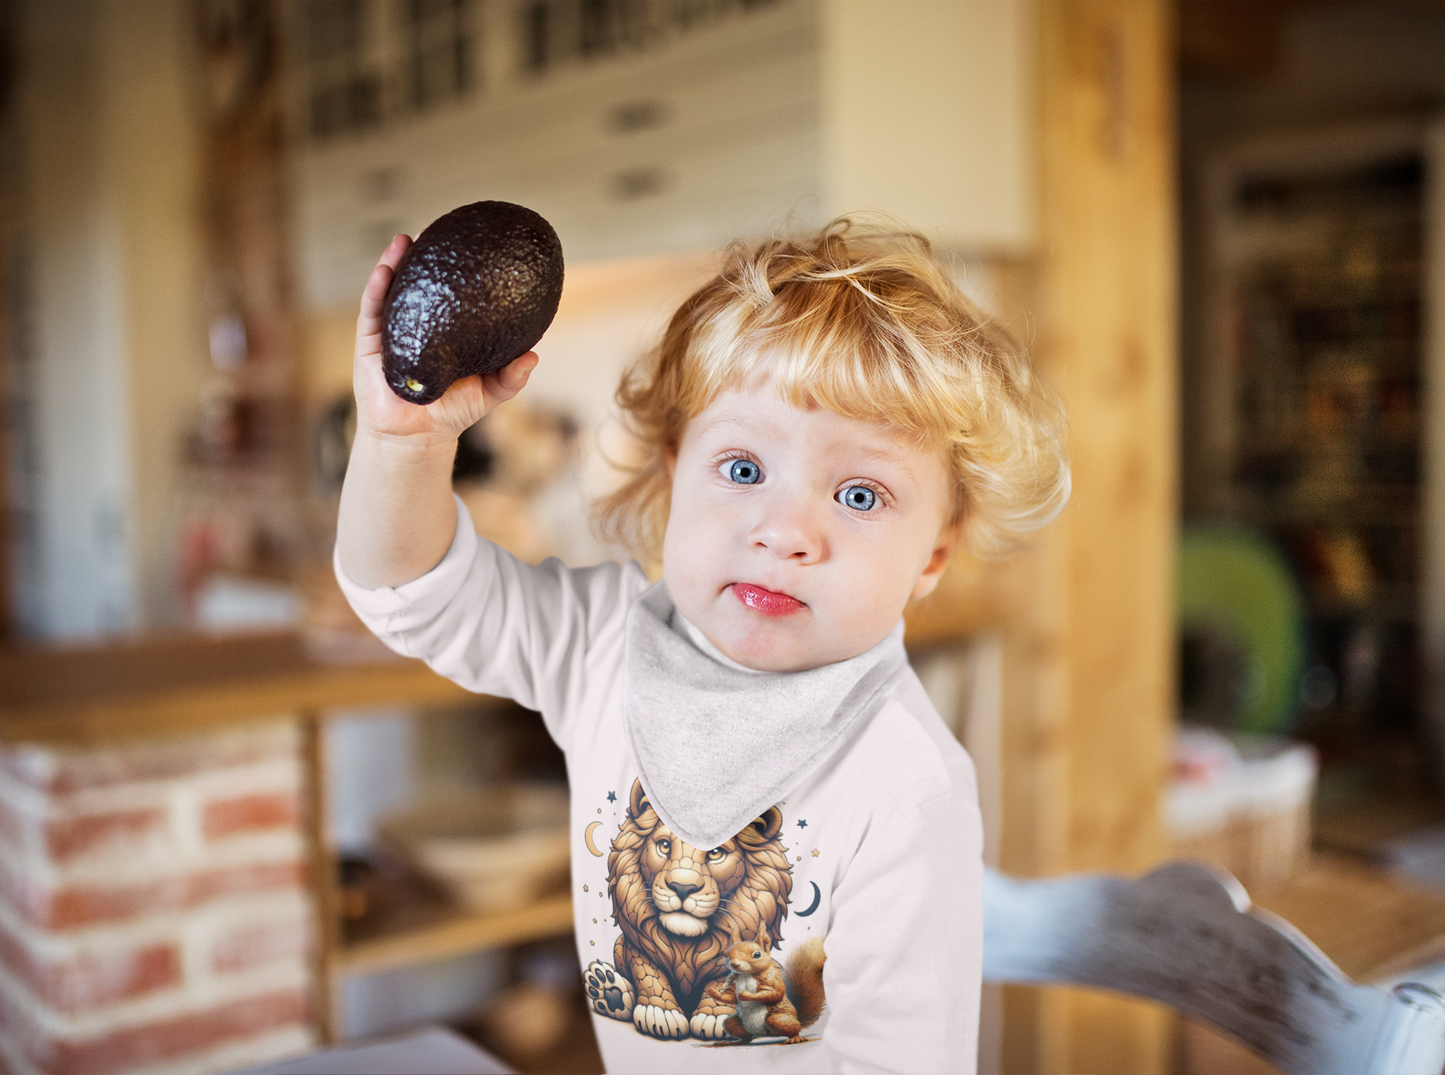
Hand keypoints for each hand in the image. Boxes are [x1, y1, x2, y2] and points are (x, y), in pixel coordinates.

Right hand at [352, 234, 538, 446]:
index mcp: (443, 329)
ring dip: (396, 261)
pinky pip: (372, 310)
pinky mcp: (369, 343)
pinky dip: (378, 287)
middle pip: (418, 282)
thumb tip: (533, 356)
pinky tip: (386, 269)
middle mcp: (417, 323)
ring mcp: (391, 330)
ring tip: (405, 239)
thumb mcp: (488, 393)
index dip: (455, 267)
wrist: (415, 437)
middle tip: (437, 229)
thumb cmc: (452, 412)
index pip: (449, 292)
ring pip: (392, 289)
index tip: (468, 241)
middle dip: (424, 254)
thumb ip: (510, 377)